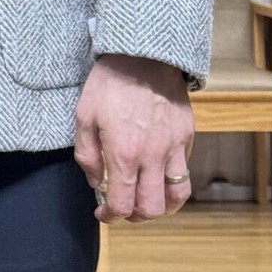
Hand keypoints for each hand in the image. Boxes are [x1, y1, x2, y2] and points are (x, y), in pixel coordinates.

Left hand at [74, 53, 193, 223]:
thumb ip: (86, 155)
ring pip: (178, 196)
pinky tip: (156, 172)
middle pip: (152, 209)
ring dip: (161, 206)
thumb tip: (95, 182)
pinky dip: (172, 180)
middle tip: (124, 208)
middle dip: (135, 217)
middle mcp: (152, 156)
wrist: (143, 54)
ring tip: (146, 199)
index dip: (111, 216)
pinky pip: (184, 170)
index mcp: (123, 153)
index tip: (103, 213)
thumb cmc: (109, 83)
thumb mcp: (84, 116)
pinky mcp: (187, 136)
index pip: (122, 204)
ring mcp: (174, 147)